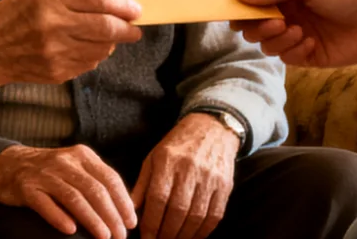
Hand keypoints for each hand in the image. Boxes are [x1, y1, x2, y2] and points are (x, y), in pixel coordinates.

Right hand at [0, 0, 142, 99]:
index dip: (124, 5)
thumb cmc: (15, 15)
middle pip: (107, 27)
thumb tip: (115, 6)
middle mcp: (54, 24)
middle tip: (134, 29)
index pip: (100, 0)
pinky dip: (94, 56)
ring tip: (108, 37)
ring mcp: (56, 52)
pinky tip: (85, 49)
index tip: (136, 9)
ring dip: (111, 43)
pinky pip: (88, 64)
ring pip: (101, 48)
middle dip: (127, 29)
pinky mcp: (57, 72)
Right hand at [0, 144, 135, 238]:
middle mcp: (65, 161)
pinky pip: (45, 204)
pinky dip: (59, 217)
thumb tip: (124, 211)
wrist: (7, 164)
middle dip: (111, 215)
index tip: (131, 222)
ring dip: (92, 219)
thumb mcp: (75, 168)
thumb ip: (96, 182)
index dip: (123, 201)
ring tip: (104, 236)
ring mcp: (44, 174)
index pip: (109, 178)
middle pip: (94, 189)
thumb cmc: (50, 172)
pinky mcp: (26, 187)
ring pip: (73, 197)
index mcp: (82, 155)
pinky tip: (70, 230)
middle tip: (120, 236)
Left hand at [129, 115, 237, 238]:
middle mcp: (190, 169)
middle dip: (166, 233)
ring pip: (196, 216)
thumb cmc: (177, 146)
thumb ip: (142, 185)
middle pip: (178, 210)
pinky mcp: (225, 185)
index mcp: (168, 160)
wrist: (212, 128)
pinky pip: (215, 215)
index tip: (146, 237)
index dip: (151, 222)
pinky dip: (203, 231)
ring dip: (184, 235)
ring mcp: (210, 177)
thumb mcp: (154, 158)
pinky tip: (193, 236)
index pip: (158, 198)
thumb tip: (130, 212)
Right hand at [230, 0, 356, 66]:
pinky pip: (286, 58)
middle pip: (253, 23)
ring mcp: (296, 34)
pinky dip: (293, 51)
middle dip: (257, 26)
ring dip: (276, 40)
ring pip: (266, 43)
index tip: (231, 13)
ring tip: (298, 32)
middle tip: (276, 23)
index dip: (239, 4)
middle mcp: (287, 11)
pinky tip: (311, 44)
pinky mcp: (308, 55)